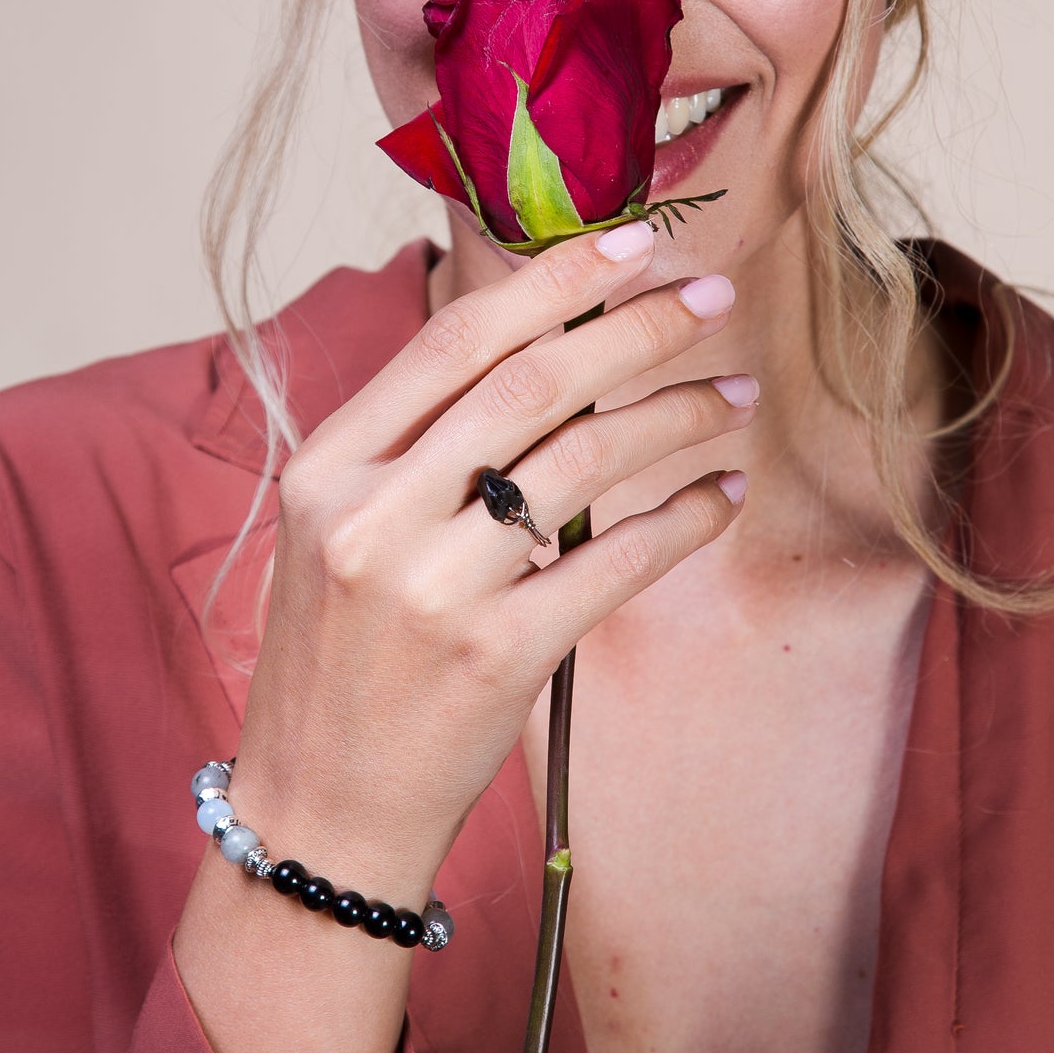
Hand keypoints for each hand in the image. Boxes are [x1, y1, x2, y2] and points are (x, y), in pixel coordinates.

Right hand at [229, 220, 753, 902]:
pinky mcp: (497, 656)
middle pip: (532, 382)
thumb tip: (538, 353)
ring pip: (585, 460)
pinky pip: (616, 562)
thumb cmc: (337, 660)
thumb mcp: (336, 532)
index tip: (631, 244)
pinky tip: (722, 496)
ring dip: (678, 415)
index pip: (452, 340)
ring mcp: (433, 588)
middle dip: (636, 327)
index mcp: (325, 468)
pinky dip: (683, 520)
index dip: (552, 280)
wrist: (319, 808)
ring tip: (735, 394)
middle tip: (711, 297)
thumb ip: (412, 448)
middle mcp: (371, 516)